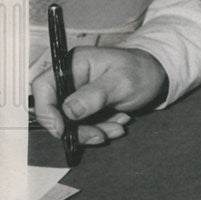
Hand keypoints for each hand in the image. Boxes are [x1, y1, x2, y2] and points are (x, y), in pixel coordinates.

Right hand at [32, 46, 167, 144]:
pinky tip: (119, 122)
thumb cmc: (140, 71)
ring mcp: (78, 94)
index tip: (61, 129)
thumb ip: (94, 95)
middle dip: (77, 128)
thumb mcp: (120, 82)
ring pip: (71, 122)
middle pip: (56, 110)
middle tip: (100, 135)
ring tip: (118, 127)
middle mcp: (71, 79)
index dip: (46, 110)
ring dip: (93, 131)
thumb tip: (69, 110)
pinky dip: (101, 128)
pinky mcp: (86, 106)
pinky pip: (84, 125)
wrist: (157, 75)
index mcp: (73, 64)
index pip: (43, 87)